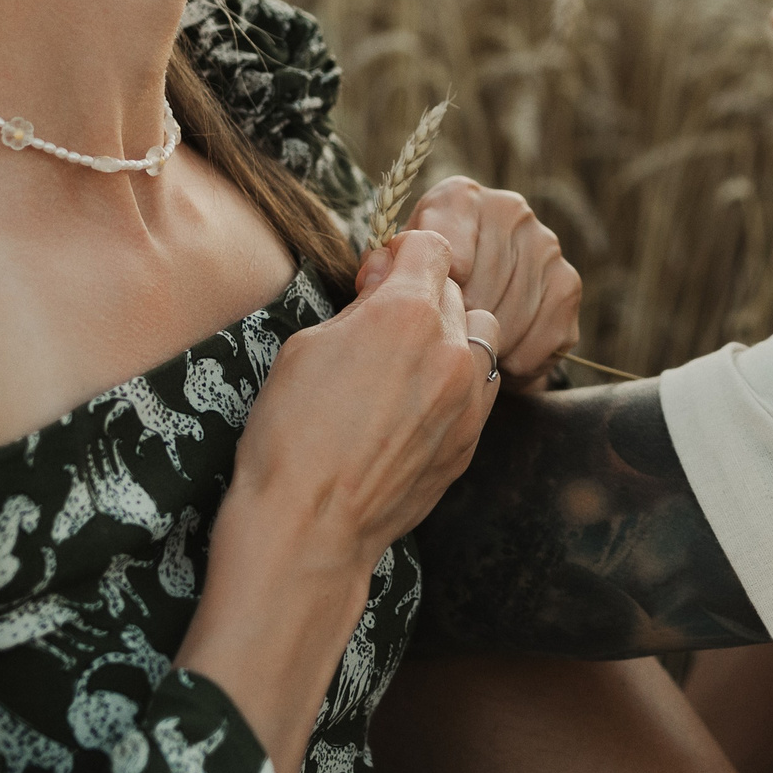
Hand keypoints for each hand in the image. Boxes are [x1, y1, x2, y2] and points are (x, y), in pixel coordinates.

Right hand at [183, 232, 500, 772]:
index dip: (398, 260)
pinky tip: (419, 405)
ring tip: (410, 366)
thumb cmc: (289, 434)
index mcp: (406, 312)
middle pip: (455, 291)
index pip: (430, 247)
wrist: (308, 525)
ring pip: (482, 336)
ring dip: (453, 337)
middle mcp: (450, 348)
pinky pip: (483, 387)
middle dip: (422, 299)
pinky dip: (461, 383)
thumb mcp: (307, 345)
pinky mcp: (472, 439)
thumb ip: (360, 306)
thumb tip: (385, 286)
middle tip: (379, 331)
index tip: (373, 283)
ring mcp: (469, 398)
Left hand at [369, 177, 581, 391]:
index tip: (425, 315)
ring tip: (470, 352)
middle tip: (445, 345)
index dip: (433, 296)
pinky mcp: (567, 285)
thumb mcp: (391, 272)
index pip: (446, 252)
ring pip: (511, 319)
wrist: (471, 301)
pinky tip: (500, 357)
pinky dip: (518, 361)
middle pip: (480, 291)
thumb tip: (378, 271)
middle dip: (459, 328)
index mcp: (458, 197)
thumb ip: (382, 271)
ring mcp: (545, 245)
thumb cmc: (420, 287)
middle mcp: (509, 210)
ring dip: (488, 349)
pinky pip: (542, 340)